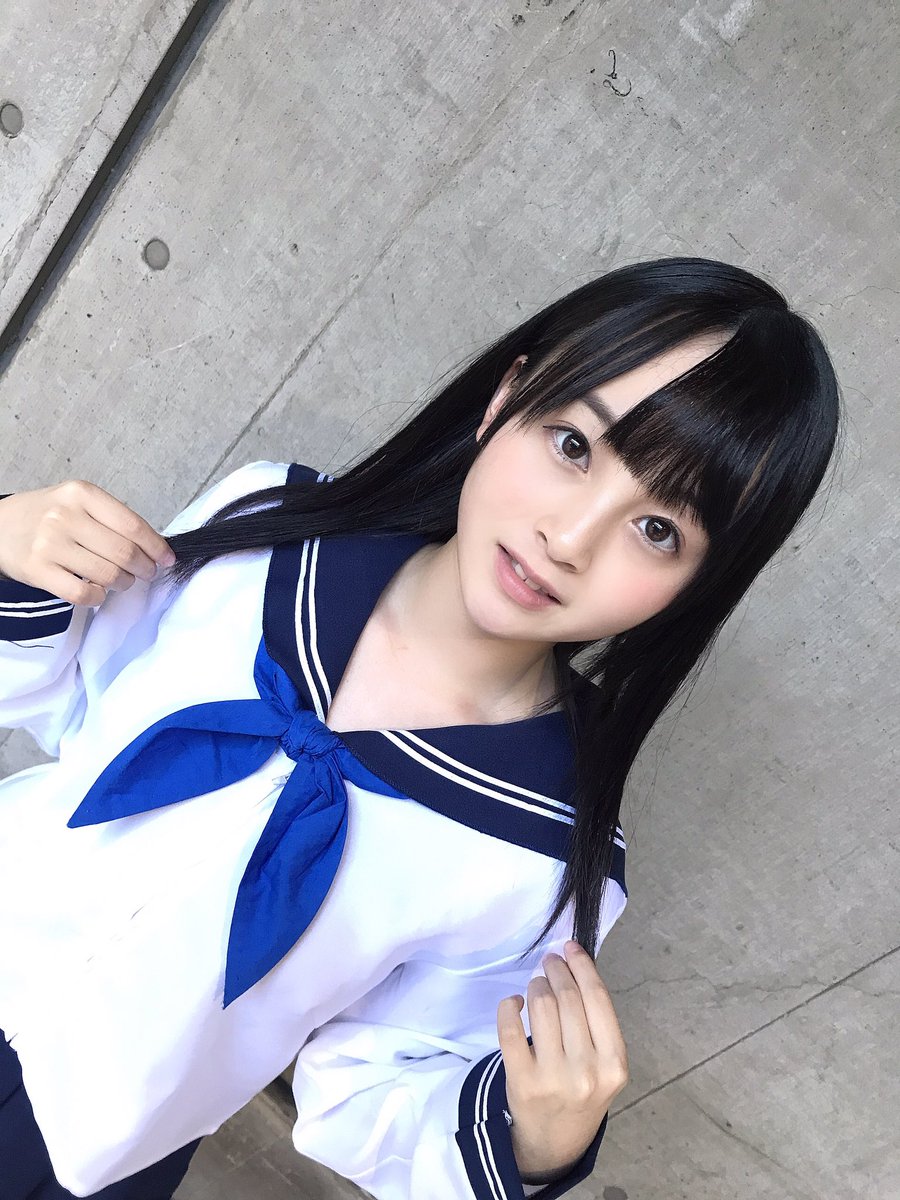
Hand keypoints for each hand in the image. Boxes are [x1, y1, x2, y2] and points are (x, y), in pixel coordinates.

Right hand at [0, 482, 175, 605]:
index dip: (156, 546)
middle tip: (146, 573)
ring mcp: (50, 544)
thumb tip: (154, 547)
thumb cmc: (46, 515)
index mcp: (81, 493)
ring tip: (122, 581)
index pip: (132, 525)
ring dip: (123, 583)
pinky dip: (98, 597)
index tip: (167, 559)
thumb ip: (111, 518)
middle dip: (144, 568)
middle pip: (124, 552)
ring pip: (108, 574)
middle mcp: (65, 516)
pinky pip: (83, 594)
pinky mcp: (38, 570)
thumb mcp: (76, 502)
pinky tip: (98, 591)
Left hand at [496, 939, 628, 1181]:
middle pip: (568, 998)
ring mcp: (553, 1077)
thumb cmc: (583, 1092)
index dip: (582, 966)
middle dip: (556, 970)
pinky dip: (510, 1006)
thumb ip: (596, 1023)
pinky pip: (510, 1028)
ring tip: (537, 985)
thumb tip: (573, 965)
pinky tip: (514, 1003)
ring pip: (541, 1006)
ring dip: (536, 986)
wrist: (555, 1143)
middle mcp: (587, 1070)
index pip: (597, 999)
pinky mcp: (521, 1081)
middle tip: (550, 962)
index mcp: (614, 1063)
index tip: (570, 948)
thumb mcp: (605, 1065)